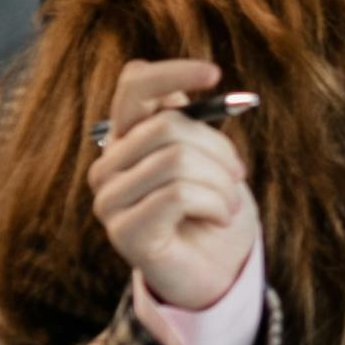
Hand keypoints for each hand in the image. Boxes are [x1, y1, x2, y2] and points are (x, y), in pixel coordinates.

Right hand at [88, 56, 260, 312]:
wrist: (216, 272)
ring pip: (176, 160)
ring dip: (221, 183)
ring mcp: (110, 200)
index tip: (214, 74)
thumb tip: (204, 80)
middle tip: (237, 176)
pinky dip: (214, 204)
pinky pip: (178, 195)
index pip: (134, 86)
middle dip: (219, 150)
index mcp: (127, 138)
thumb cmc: (212, 210)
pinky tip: (218, 218)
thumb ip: (194, 121)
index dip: (173, 72)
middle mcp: (108, 165)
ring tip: (229, 203)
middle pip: (168, 126)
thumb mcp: (208, 157)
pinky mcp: (124, 232)